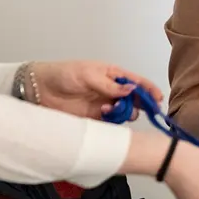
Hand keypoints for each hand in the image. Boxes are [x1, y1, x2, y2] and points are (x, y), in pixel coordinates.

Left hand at [32, 61, 162, 119]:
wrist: (40, 89)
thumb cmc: (64, 74)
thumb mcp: (88, 74)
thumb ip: (109, 85)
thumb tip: (131, 91)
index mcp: (112, 75)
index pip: (136, 83)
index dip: (149, 90)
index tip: (158, 99)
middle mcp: (111, 91)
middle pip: (134, 100)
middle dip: (138, 105)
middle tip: (130, 108)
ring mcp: (103, 105)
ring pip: (124, 113)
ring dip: (122, 113)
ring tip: (108, 110)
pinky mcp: (94, 119)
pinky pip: (110, 124)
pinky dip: (112, 122)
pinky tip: (103, 116)